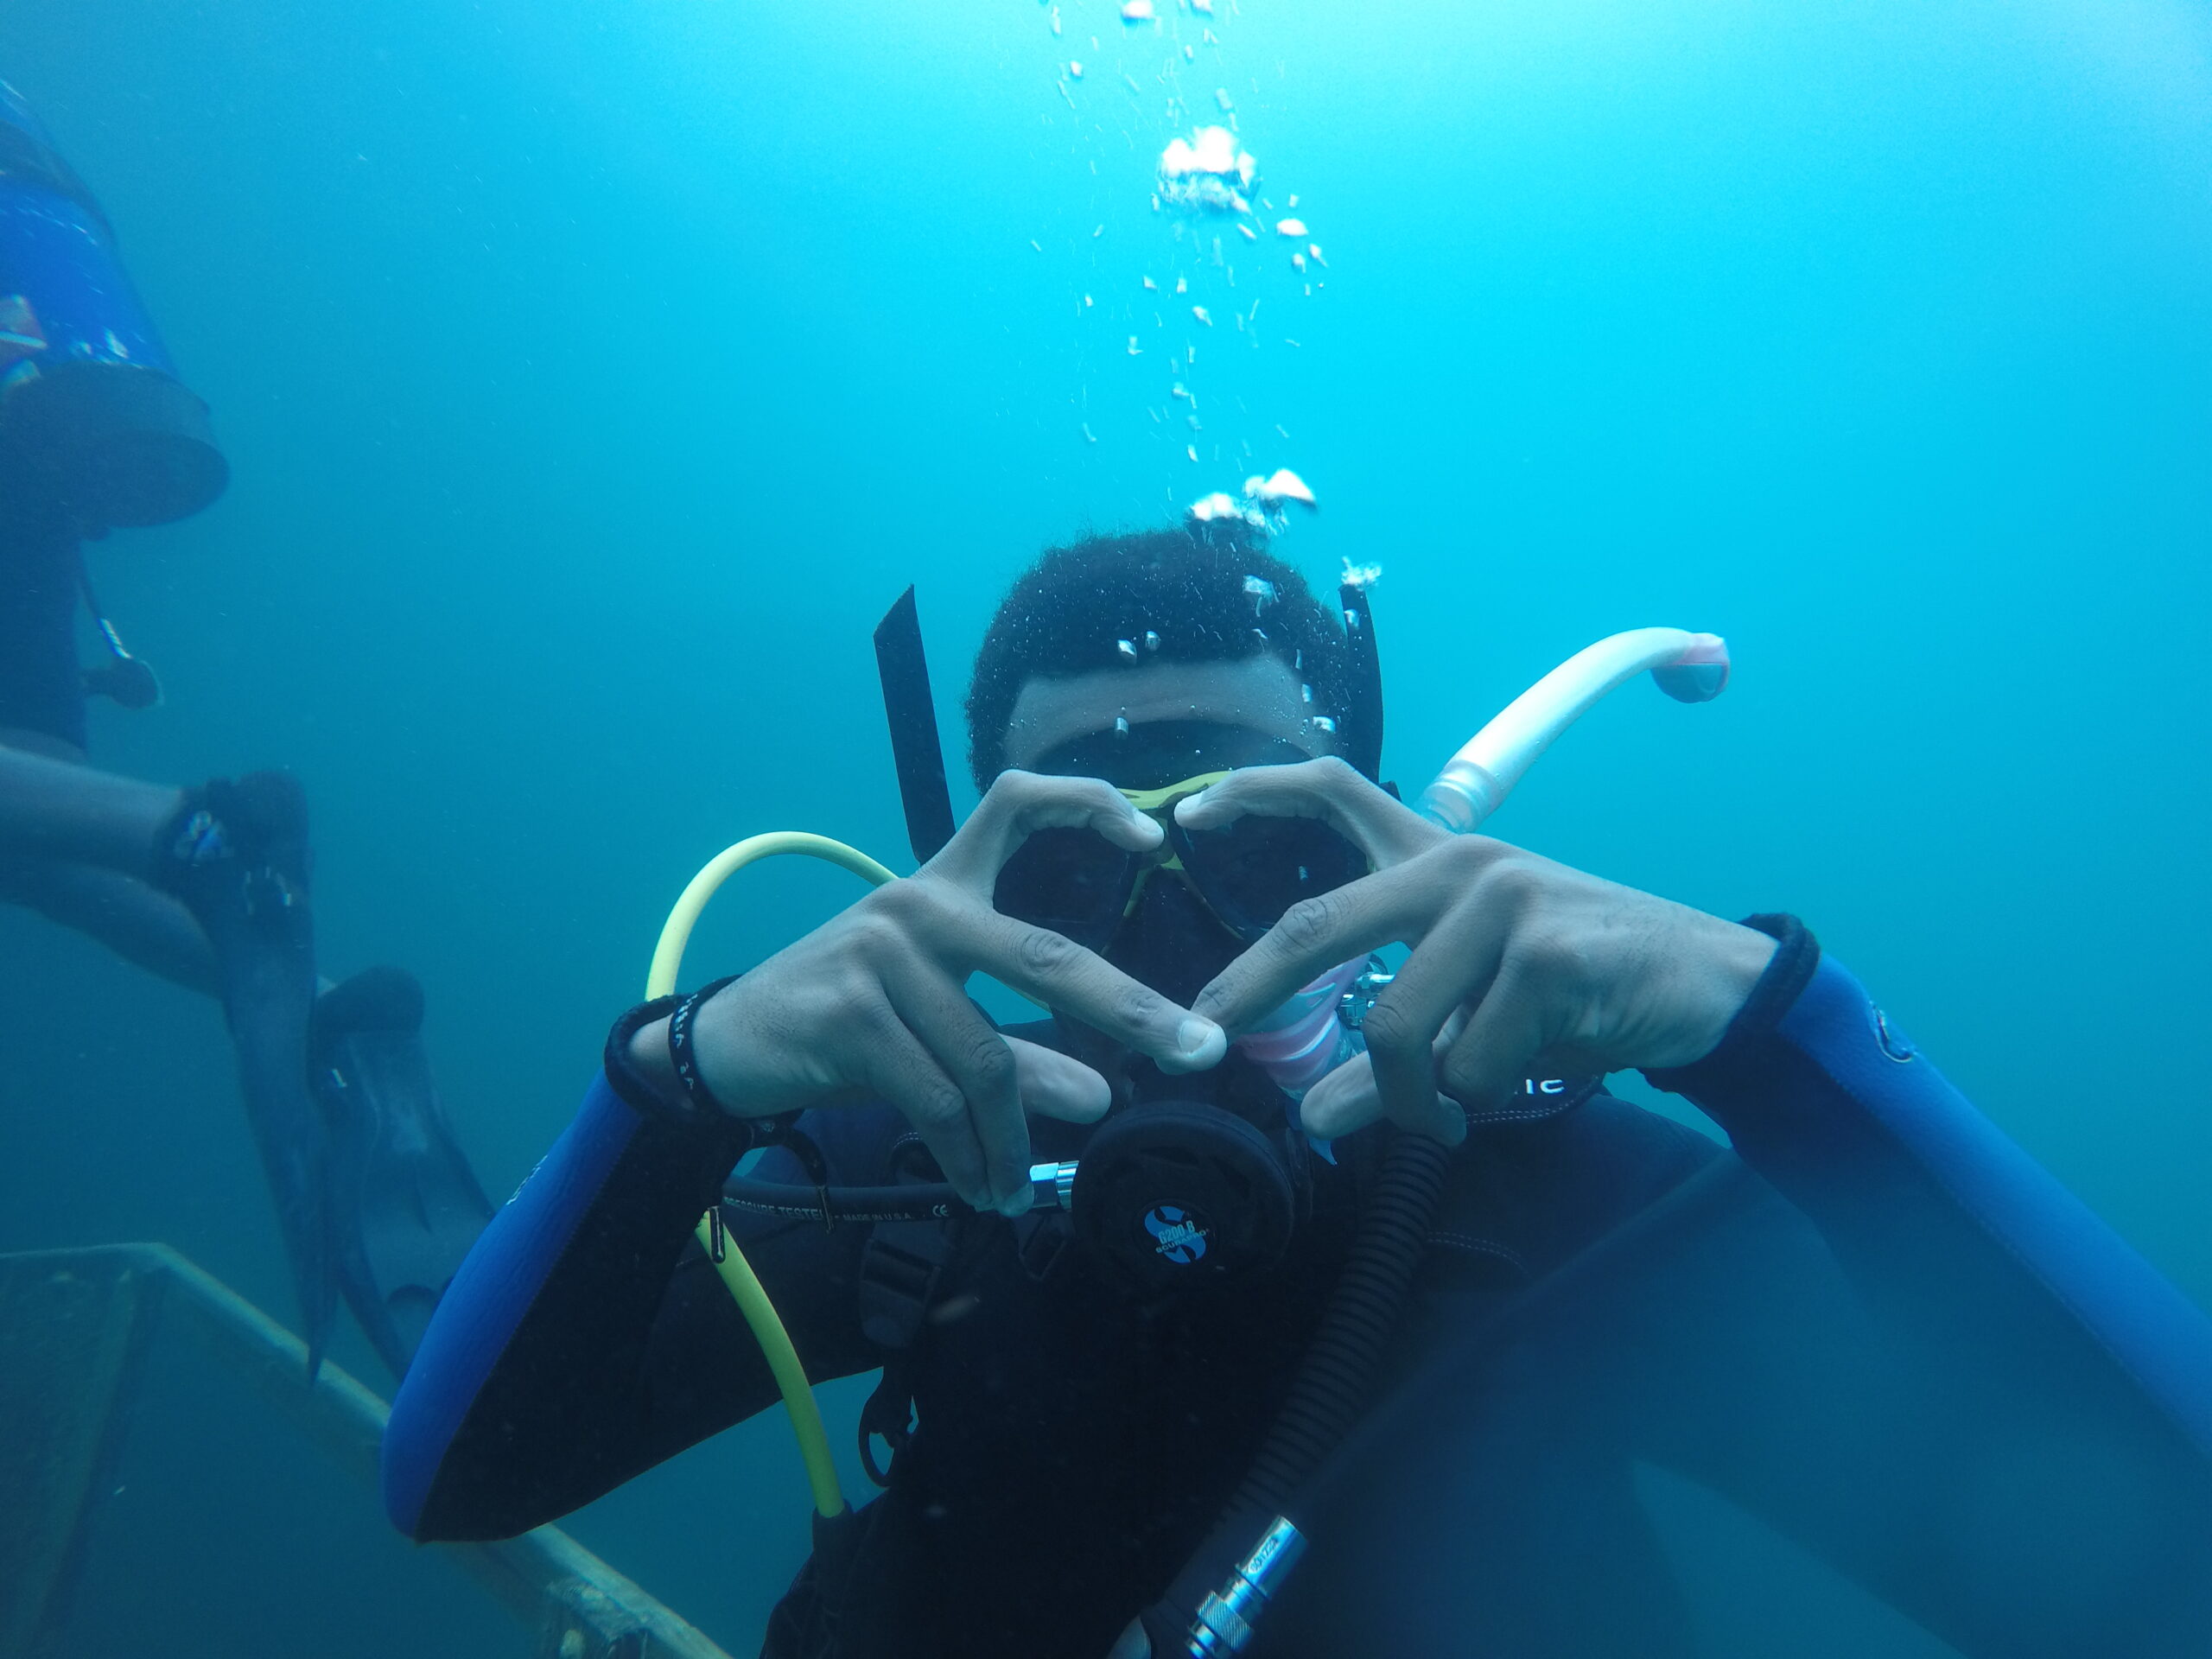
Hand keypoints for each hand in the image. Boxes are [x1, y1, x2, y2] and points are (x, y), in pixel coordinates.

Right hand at [631, 771, 1227, 1214]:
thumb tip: (1102, 1095)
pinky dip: (969, 1155)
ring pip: (986, 1059)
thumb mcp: (934, 1029)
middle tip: (1197, 1051)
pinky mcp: (848, 1012)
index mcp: (942, 887)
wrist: (726, 1046)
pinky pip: (936, 1100)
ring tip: (1020, 1190)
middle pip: (1043, 956)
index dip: (1087, 803)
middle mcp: (916, 906)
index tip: (1155, 836)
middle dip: (1132, 1009)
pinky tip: (983, 1187)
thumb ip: (1017, 1051)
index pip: (1015, 804)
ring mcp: (879, 954)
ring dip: (1015, 1140)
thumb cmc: (845, 1028)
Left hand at [1181, 759, 1775, 1144]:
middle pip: (1319, 925)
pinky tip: (1513, 1093)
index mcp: (1438, 861)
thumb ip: (1393, 1053)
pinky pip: (1471, 1064)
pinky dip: (1478, 1103)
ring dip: (1409, 1101)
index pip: (1336, 791)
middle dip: (1250, 988)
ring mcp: (1504, 904)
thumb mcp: (1477, 1017)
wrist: (1711, 988)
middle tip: (1204, 1035)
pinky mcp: (1548, 956)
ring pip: (1395, 1028)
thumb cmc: (1585, 994)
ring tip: (1444, 1122)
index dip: (1257, 793)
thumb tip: (1310, 1116)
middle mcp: (1461, 867)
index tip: (1187, 813)